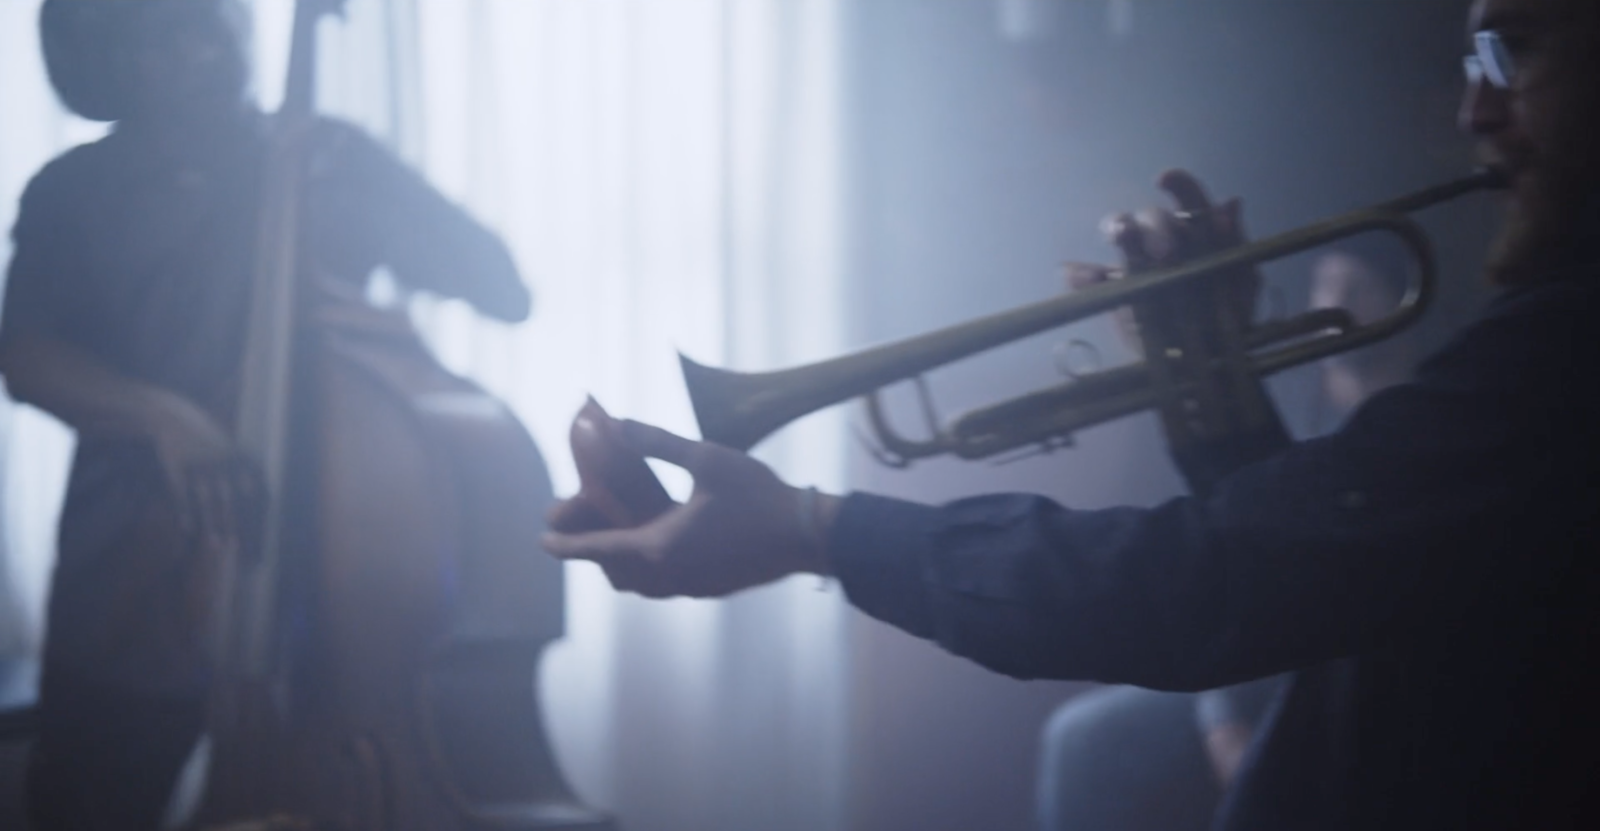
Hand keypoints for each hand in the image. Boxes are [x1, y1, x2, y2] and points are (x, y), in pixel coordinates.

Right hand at [142, 392, 261, 547]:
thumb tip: (264, 522)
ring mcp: (203, 465)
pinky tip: (188, 530)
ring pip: (210, 501)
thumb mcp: (238, 461)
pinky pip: (183, 494)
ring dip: (214, 524)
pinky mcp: (179, 466)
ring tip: (217, 546)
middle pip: (238, 505)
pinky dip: (185, 512)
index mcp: (247, 464)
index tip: (261, 551)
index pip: (260, 501)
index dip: (260, 527)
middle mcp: (228, 465)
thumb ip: (251, 488)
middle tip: (246, 558)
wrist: (179, 420)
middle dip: (243, 533)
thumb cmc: (215, 448)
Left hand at [544, 414, 835, 598]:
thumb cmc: (758, 495)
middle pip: (615, 573)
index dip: (567, 544)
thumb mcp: (706, 458)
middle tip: (586, 524)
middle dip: (593, 552)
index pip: (598, 550)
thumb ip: (658, 442)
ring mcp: (692, 587)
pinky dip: (648, 565)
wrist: (806, 535)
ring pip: (641, 584)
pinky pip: (665, 584)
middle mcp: (671, 576)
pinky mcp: (710, 588)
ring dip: (621, 561)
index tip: (543, 541)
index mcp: (660, 548)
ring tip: (618, 531)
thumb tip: (618, 424)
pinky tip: (660, 537)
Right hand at [1063, 169, 1258, 355]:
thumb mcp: (1242, 281)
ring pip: (1120, 232)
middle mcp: (1165, 241)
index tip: (1164, 180)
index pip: (1188, 198)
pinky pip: (1091, 278)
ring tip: (1120, 237)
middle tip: (1167, 256)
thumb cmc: (1230, 319)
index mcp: (1199, 233)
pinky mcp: (1115, 291)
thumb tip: (1230, 202)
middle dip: (1157, 229)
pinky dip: (1081, 274)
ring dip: (1118, 228)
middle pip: (1152, 217)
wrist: (1205, 363)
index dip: (1177, 184)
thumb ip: (1235, 244)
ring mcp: (1137, 265)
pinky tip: (1074, 273)